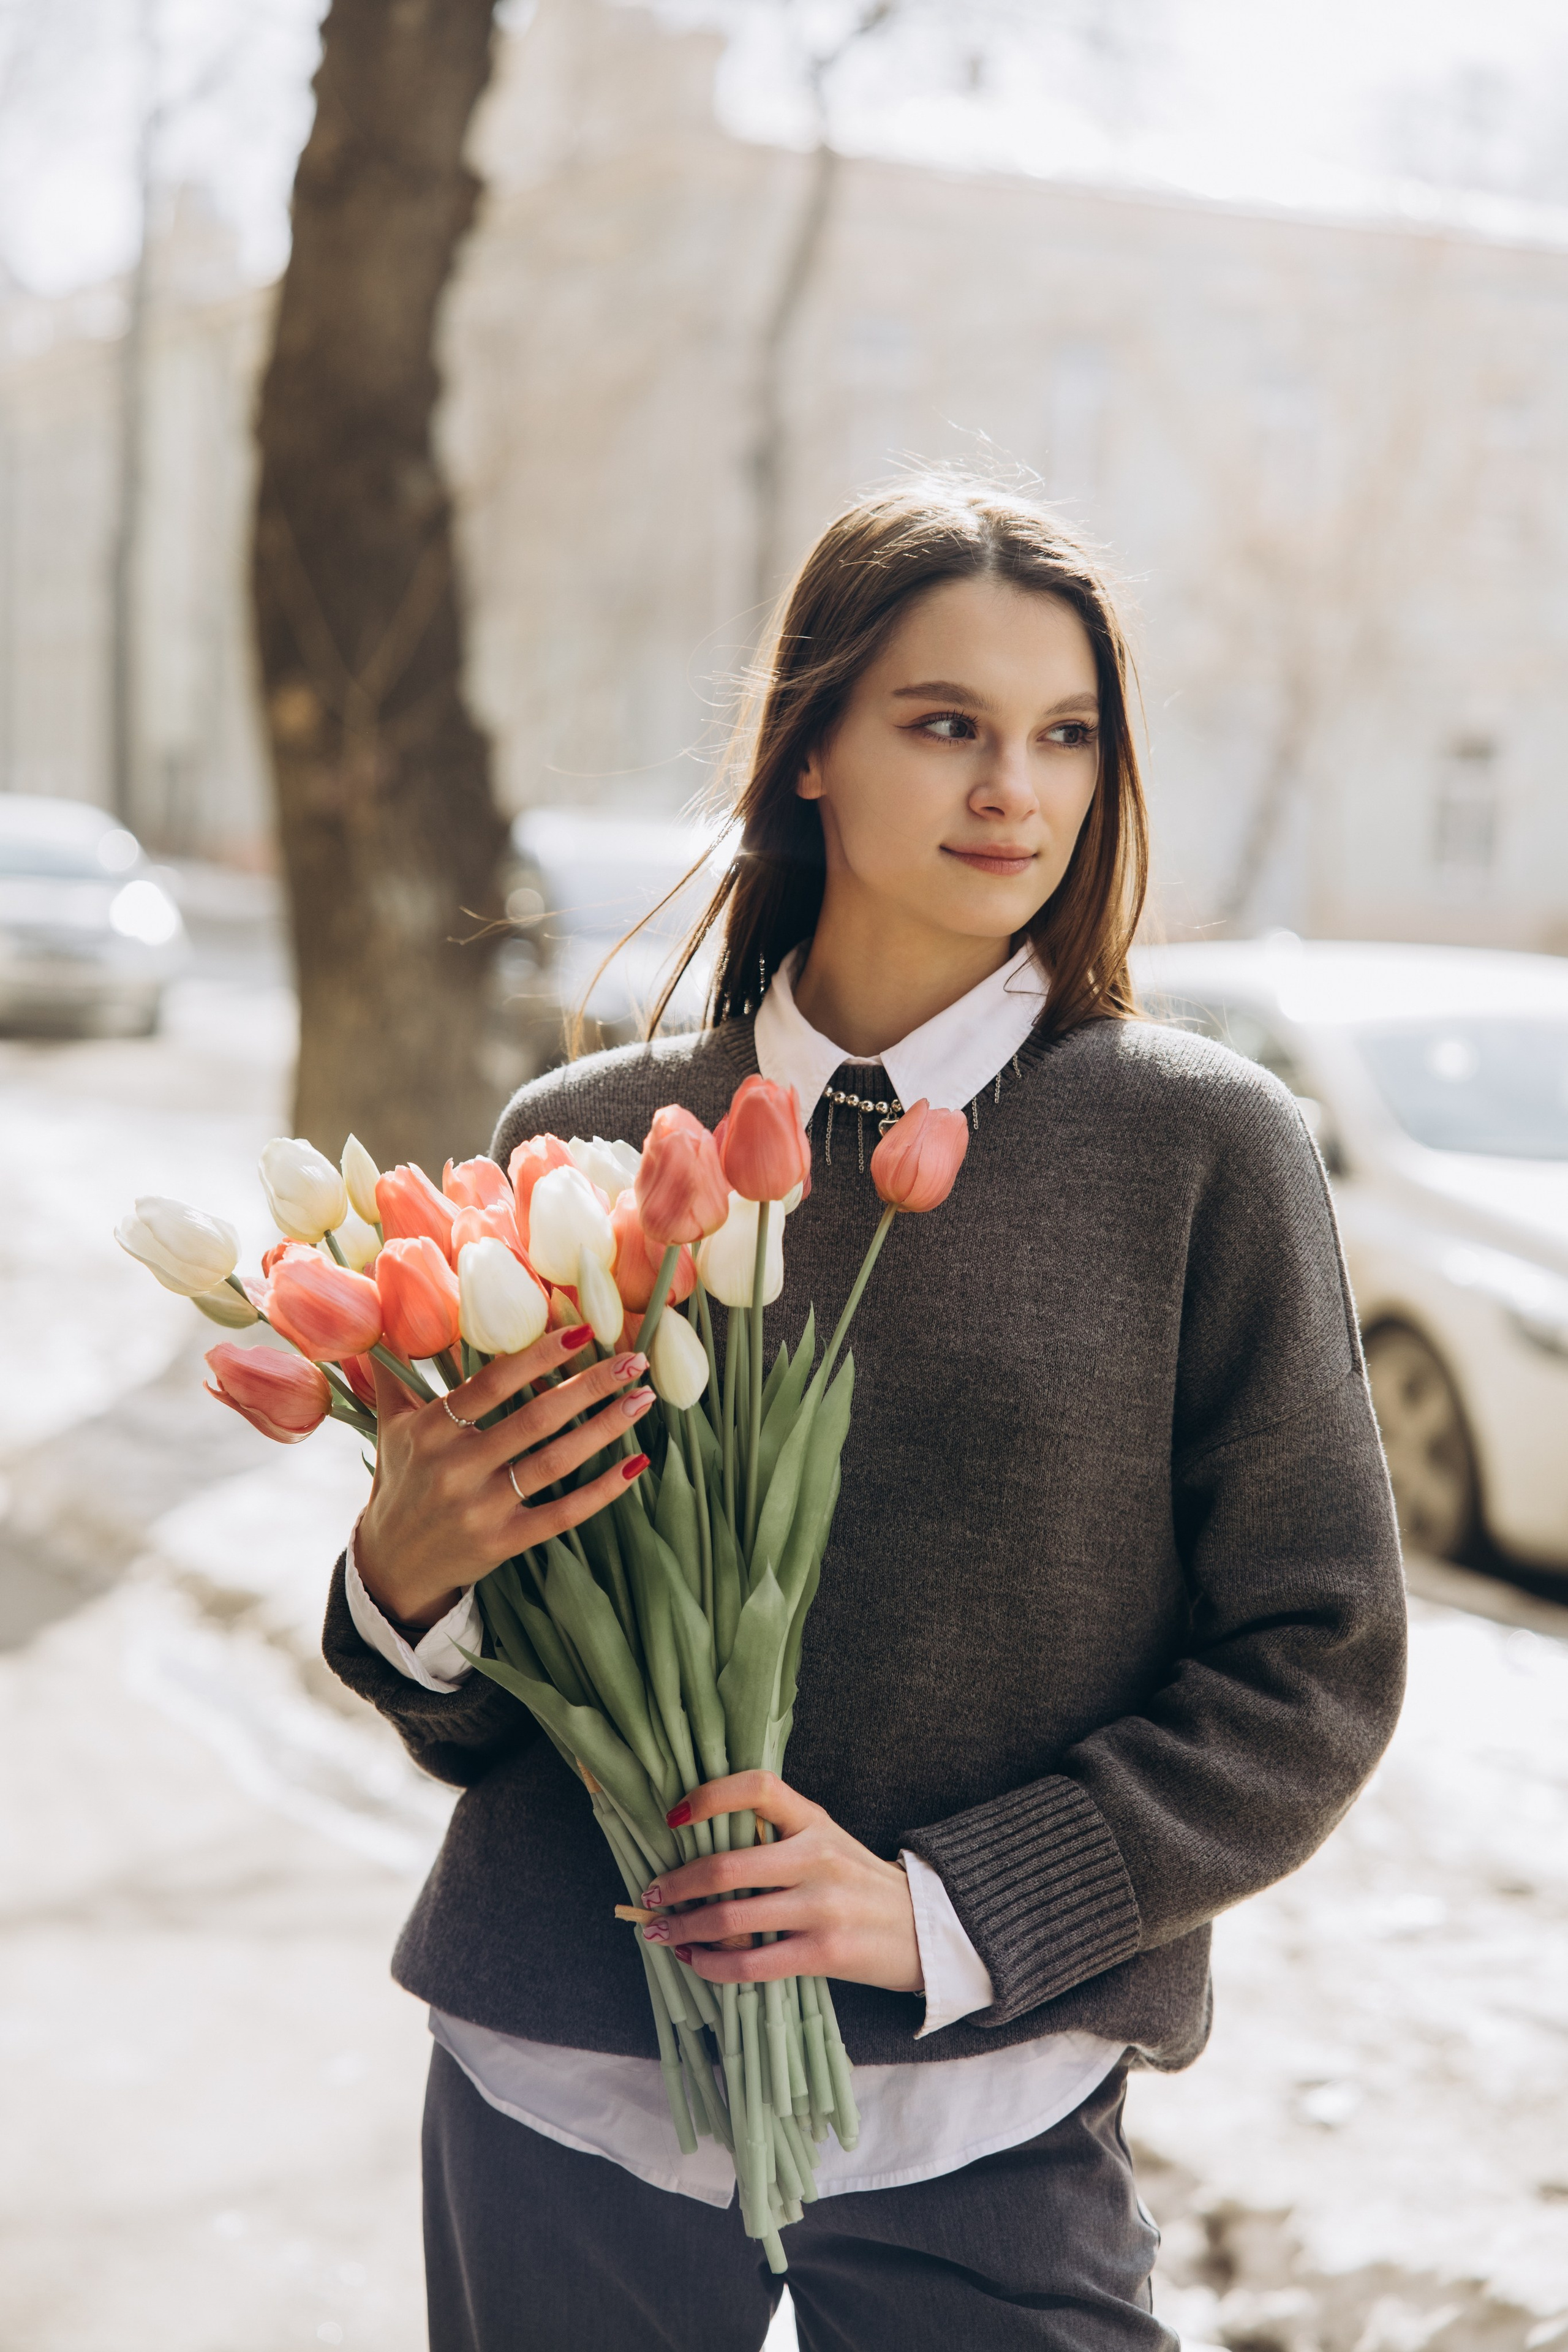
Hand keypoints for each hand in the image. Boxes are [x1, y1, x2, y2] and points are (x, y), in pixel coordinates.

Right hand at [355, 1326, 654, 1627]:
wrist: (392, 1564)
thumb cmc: (401, 1480)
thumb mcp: (391, 1424)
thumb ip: (395, 1371)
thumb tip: (385, 1315)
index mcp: (431, 1430)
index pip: (494, 1383)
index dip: (540, 1355)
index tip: (583, 1332)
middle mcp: (455, 1468)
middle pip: (535, 1418)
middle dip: (590, 1385)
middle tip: (634, 1361)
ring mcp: (481, 1508)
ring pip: (556, 1462)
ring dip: (605, 1429)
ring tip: (642, 1401)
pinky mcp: (504, 1542)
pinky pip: (563, 1514)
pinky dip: (603, 1490)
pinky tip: (636, 1464)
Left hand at [638, 1771, 923, 1994]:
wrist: (924, 1929)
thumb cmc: (859, 1883)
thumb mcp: (827, 1840)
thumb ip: (777, 1835)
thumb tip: (701, 1843)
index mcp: (814, 1821)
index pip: (757, 1788)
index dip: (709, 1796)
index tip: (673, 1817)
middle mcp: (816, 1858)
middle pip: (727, 1865)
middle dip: (676, 1883)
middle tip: (650, 1893)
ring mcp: (821, 1907)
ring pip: (730, 1918)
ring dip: (683, 1927)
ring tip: (661, 1932)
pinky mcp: (823, 1953)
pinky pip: (751, 1964)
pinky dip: (712, 1966)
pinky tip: (696, 1961)